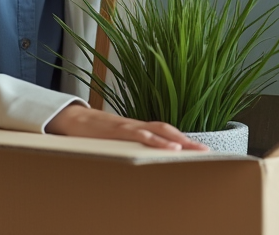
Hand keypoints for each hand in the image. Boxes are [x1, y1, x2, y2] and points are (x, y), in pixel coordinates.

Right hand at [45, 103, 206, 151]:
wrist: (74, 119)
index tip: (201, 149)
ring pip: (156, 130)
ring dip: (173, 139)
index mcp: (139, 129)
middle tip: (204, 151)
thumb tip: (147, 158)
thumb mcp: (117, 140)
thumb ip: (132, 145)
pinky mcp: (117, 129)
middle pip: (167, 130)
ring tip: (187, 149)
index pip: (166, 132)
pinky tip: (161, 145)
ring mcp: (128, 126)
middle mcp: (137, 125)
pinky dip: (151, 139)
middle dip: (186, 140)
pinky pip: (137, 133)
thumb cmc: (96, 132)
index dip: (184, 140)